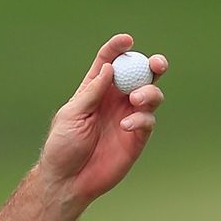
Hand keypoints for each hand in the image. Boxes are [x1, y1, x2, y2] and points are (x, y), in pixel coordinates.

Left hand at [39, 33, 167, 208]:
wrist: (69, 179)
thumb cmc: (63, 145)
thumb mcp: (72, 114)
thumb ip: (92, 93)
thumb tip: (108, 69)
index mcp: (94, 90)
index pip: (108, 63)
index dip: (117, 49)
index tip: (127, 40)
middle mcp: (114, 100)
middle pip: (139, 75)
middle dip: (152, 65)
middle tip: (157, 64)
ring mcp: (128, 117)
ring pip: (150, 94)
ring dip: (149, 92)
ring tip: (136, 99)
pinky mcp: (137, 136)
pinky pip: (148, 120)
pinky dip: (141, 118)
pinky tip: (126, 126)